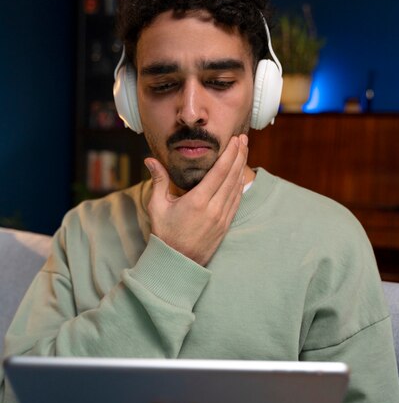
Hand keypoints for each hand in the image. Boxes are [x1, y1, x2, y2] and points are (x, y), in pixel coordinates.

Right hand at [144, 134, 248, 265]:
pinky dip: (240, 185)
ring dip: (241, 168)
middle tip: (244, 139)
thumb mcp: (157, 206)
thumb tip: (150, 159)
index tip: (236, 140)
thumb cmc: (164, 234)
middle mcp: (213, 209)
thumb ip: (158, 180)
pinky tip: (241, 175)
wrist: (177, 263)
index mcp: (197, 201)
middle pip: (232, 176)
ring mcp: (222, 218)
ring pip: (237, 187)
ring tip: (244, 152)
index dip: (230, 154)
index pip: (219, 172)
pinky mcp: (225, 225)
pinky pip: (236, 201)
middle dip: (239, 155)